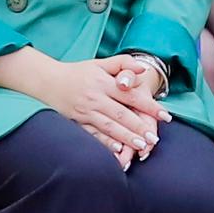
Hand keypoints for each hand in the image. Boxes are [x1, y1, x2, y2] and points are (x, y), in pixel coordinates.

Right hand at [28, 53, 163, 164]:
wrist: (48, 81)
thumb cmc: (78, 72)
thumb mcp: (100, 63)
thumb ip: (123, 64)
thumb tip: (143, 68)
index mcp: (104, 82)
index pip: (131, 95)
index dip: (149, 106)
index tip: (165, 115)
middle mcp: (95, 98)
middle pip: (121, 114)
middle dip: (139, 127)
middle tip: (154, 138)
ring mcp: (85, 111)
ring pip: (109, 126)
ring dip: (126, 137)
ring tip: (141, 146)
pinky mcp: (77, 122)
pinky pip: (93, 134)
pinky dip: (105, 142)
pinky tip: (117, 149)